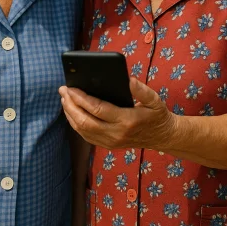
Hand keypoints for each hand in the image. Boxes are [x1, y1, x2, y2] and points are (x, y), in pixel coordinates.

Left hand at [58, 77, 175, 150]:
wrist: (163, 137)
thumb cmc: (157, 115)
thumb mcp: (154, 100)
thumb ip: (141, 90)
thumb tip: (127, 79)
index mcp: (126, 120)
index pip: (97, 109)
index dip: (81, 98)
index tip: (71, 88)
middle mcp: (116, 134)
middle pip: (85, 121)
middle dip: (70, 105)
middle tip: (63, 90)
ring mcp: (110, 142)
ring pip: (82, 130)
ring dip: (70, 114)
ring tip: (64, 99)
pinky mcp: (107, 146)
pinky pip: (86, 136)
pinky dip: (75, 124)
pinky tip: (71, 112)